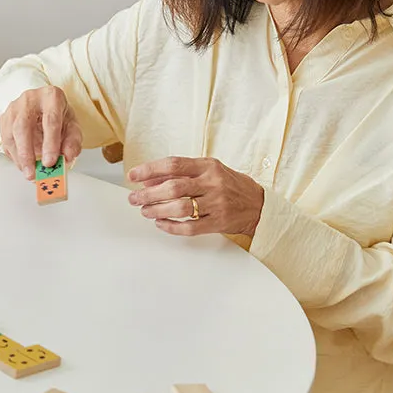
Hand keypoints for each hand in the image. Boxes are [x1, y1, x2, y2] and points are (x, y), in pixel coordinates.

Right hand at [0, 87, 82, 178]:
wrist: (45, 106)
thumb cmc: (58, 115)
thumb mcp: (72, 126)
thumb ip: (72, 141)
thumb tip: (67, 156)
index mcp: (51, 97)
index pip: (50, 120)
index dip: (50, 143)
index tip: (50, 162)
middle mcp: (29, 99)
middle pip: (23, 126)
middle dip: (26, 153)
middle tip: (32, 172)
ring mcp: (14, 108)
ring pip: (10, 134)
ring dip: (18, 157)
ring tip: (28, 172)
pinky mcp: (4, 118)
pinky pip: (5, 140)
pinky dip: (13, 155)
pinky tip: (22, 163)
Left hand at [127, 156, 264, 235]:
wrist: (259, 205)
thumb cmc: (228, 185)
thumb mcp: (207, 171)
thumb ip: (180, 173)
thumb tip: (149, 180)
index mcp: (208, 166)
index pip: (173, 164)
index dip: (149, 170)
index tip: (133, 176)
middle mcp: (212, 183)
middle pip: (173, 187)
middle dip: (148, 194)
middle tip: (134, 198)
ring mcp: (216, 203)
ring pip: (180, 208)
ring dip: (157, 210)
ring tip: (145, 211)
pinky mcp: (218, 222)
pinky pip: (190, 227)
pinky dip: (171, 227)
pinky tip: (161, 224)